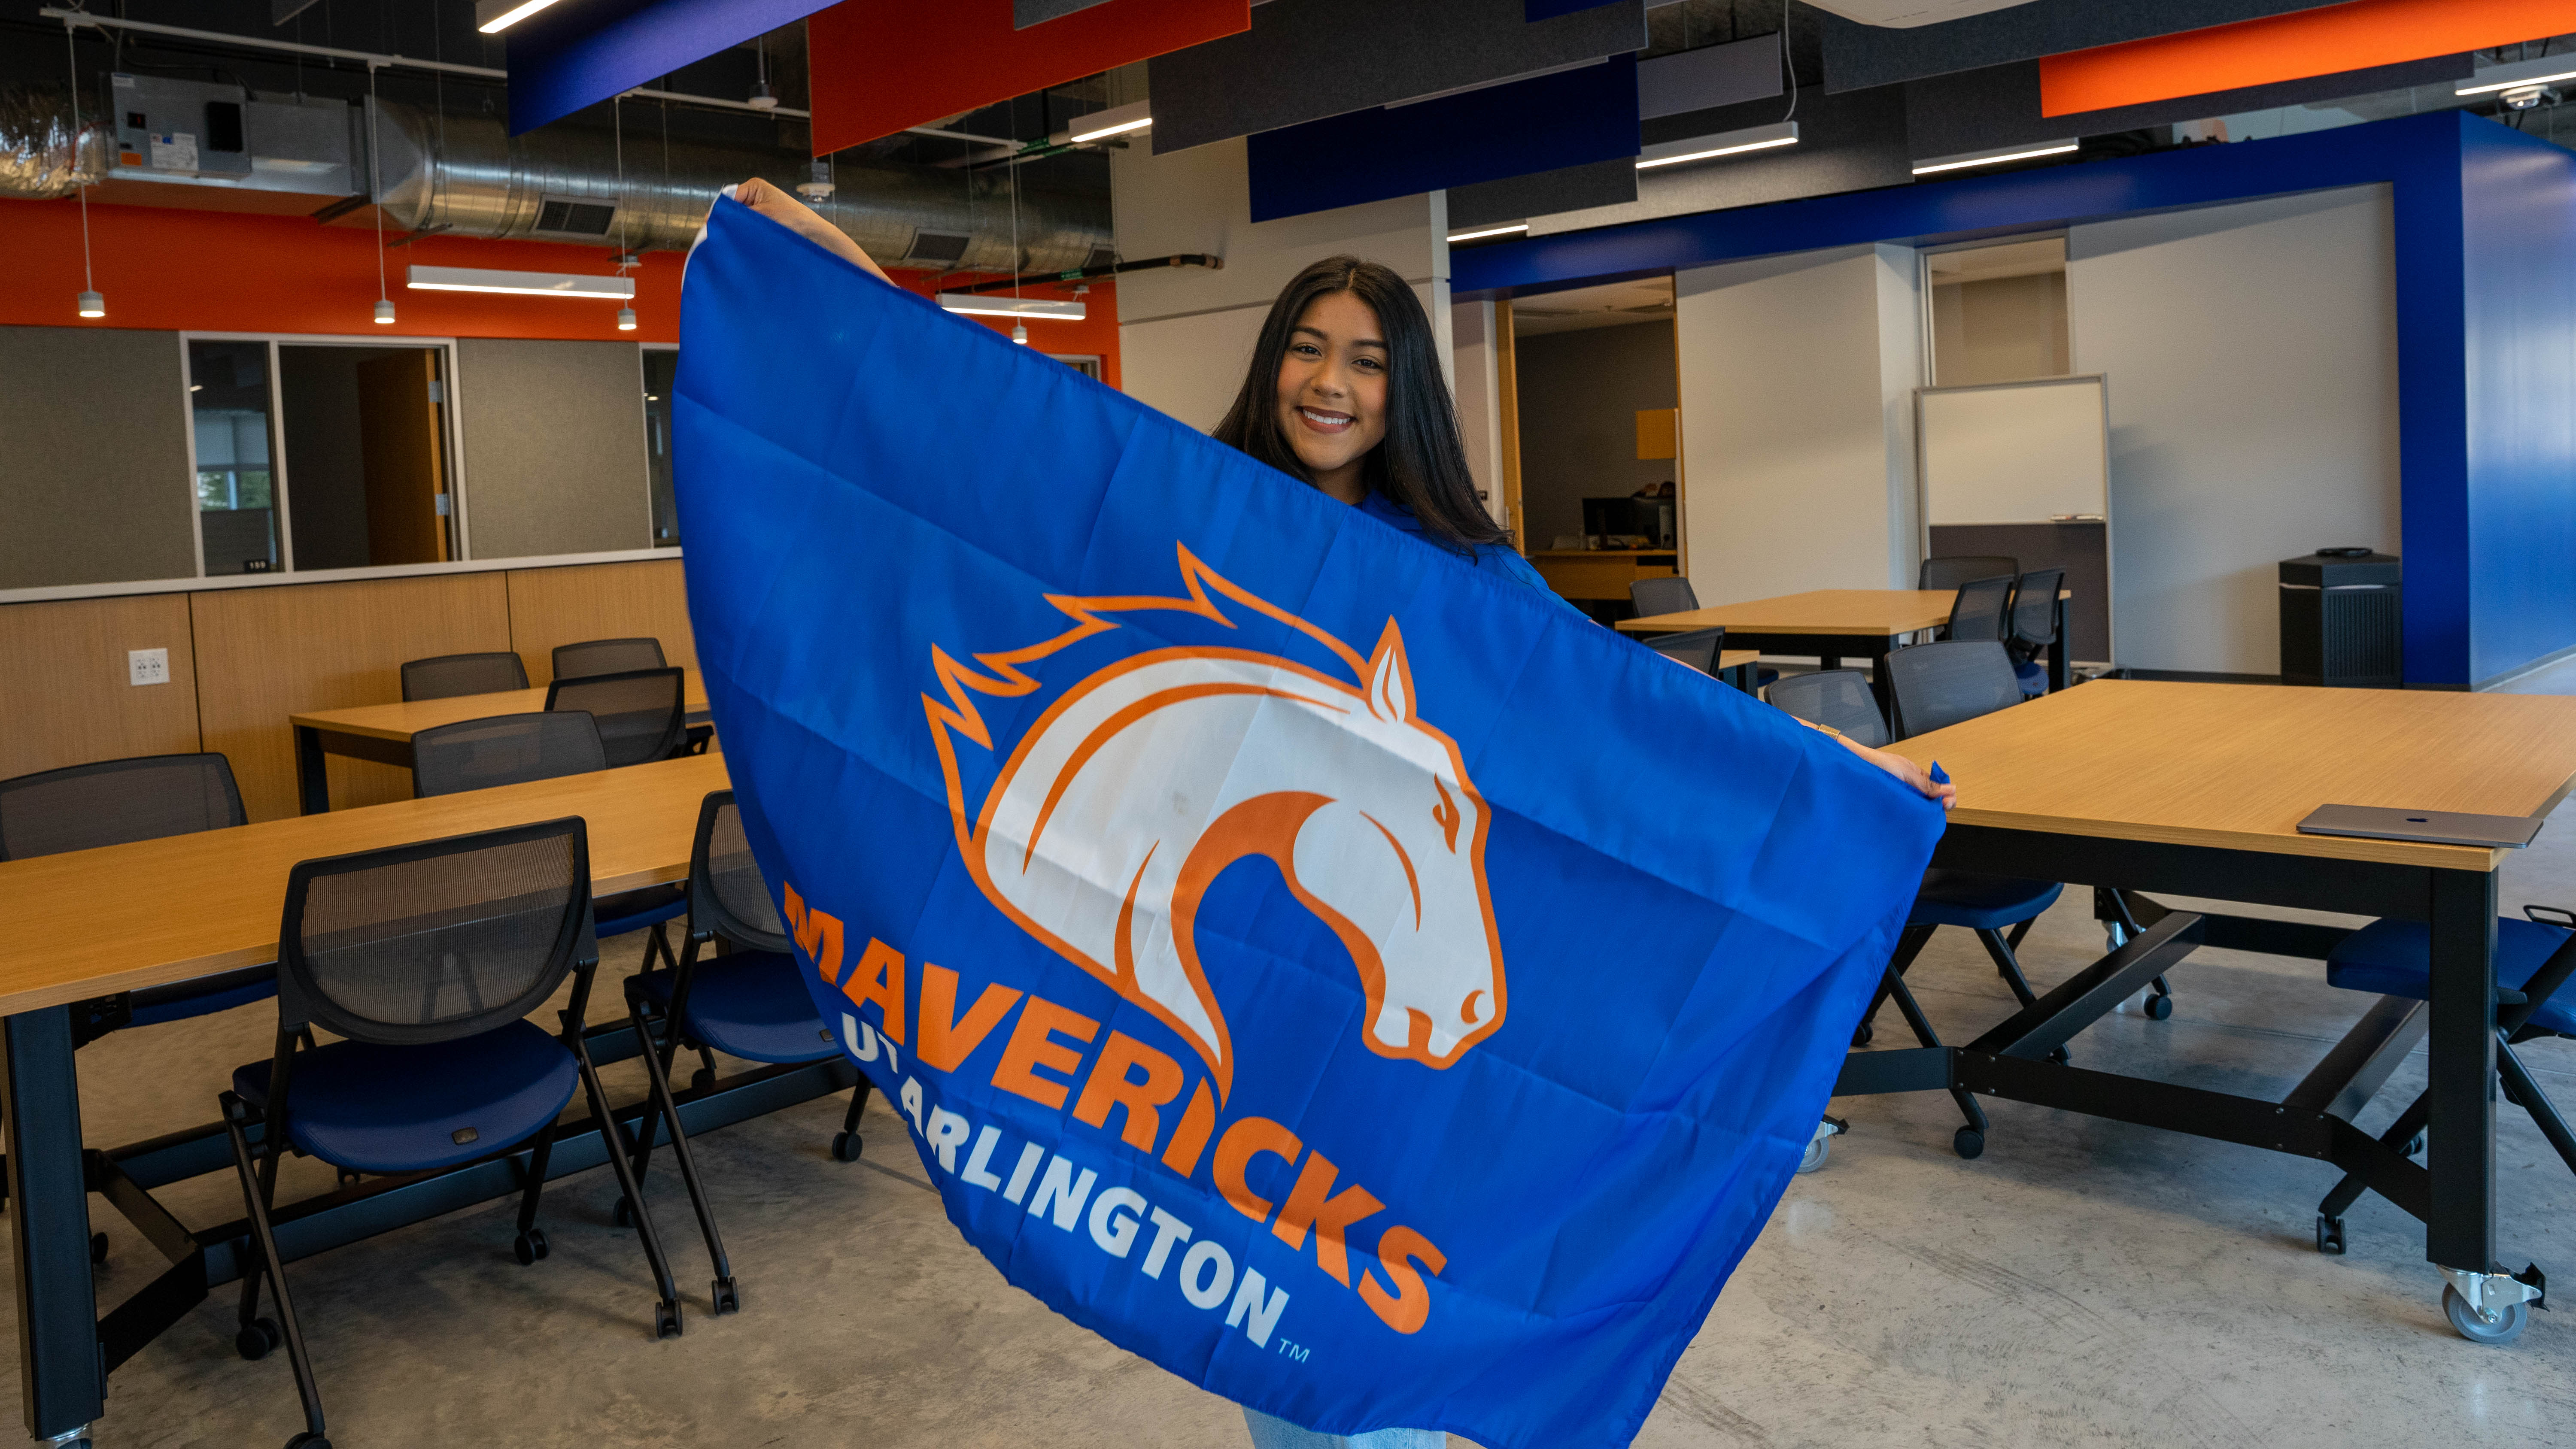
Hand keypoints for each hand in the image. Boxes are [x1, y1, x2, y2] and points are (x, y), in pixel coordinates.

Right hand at [729, 178, 892, 283]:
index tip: (713, 229)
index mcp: (754, 187)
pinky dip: (746, 238)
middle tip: (720, 239)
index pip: (728, 199)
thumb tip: (710, 221)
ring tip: (733, 244)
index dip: (720, 214)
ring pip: (740, 223)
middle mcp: (756, 197)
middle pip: (733, 211)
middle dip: (728, 224)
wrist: (815, 236)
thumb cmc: (793, 220)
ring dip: (737, 233)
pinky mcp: (765, 226)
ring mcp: (761, 211)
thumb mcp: (761, 216)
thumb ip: (737, 218)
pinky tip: (744, 248)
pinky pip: (750, 231)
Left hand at [1841, 738, 1956, 810]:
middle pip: (1930, 803)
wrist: (1851, 763)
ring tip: (1922, 816)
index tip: (1946, 804)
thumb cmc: (1876, 764)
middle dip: (1936, 809)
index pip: (1939, 792)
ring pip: (1917, 810)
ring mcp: (1900, 798)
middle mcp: (1910, 790)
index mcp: (1917, 779)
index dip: (1946, 799)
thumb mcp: (1905, 772)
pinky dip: (1908, 816)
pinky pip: (1903, 813)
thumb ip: (1926, 784)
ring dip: (1922, 814)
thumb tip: (1951, 789)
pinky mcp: (1888, 806)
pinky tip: (1908, 820)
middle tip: (1935, 812)